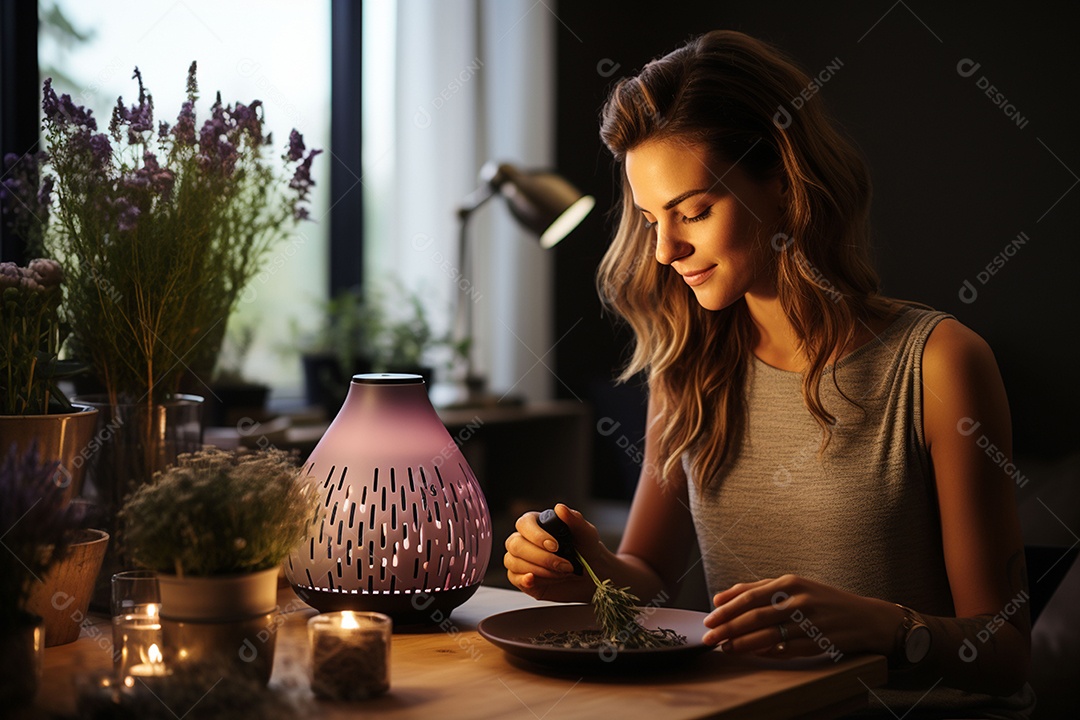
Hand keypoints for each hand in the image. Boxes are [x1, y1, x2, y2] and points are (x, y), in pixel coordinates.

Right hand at [504, 503, 601, 601]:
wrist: (589, 576)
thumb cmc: (585, 551)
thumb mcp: (586, 533)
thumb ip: (574, 519)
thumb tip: (560, 508)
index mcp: (536, 524)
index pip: (524, 524)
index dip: (536, 535)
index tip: (555, 546)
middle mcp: (524, 540)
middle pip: (516, 545)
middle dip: (541, 557)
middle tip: (564, 565)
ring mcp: (520, 559)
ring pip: (514, 562)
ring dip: (540, 570)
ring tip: (562, 573)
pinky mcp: (520, 578)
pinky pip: (514, 578)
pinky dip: (524, 580)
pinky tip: (533, 579)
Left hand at [702, 575, 900, 657]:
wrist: (865, 618)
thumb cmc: (822, 600)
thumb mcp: (794, 586)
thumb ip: (758, 589)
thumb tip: (721, 596)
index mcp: (791, 583)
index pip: (750, 596)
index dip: (727, 608)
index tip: (709, 618)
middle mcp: (799, 600)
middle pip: (755, 616)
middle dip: (728, 628)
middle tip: (710, 637)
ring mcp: (809, 623)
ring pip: (768, 635)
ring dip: (742, 644)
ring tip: (725, 648)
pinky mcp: (817, 643)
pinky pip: (785, 650)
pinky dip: (766, 653)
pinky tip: (752, 654)